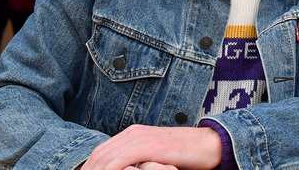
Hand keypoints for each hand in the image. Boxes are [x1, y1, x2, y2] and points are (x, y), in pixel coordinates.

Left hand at [81, 125, 221, 169]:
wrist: (209, 144)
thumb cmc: (185, 154)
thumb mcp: (156, 156)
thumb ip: (138, 160)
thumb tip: (123, 169)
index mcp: (133, 133)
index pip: (100, 152)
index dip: (89, 167)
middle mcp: (134, 132)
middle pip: (99, 155)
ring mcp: (142, 138)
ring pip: (106, 159)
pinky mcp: (151, 146)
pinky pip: (121, 161)